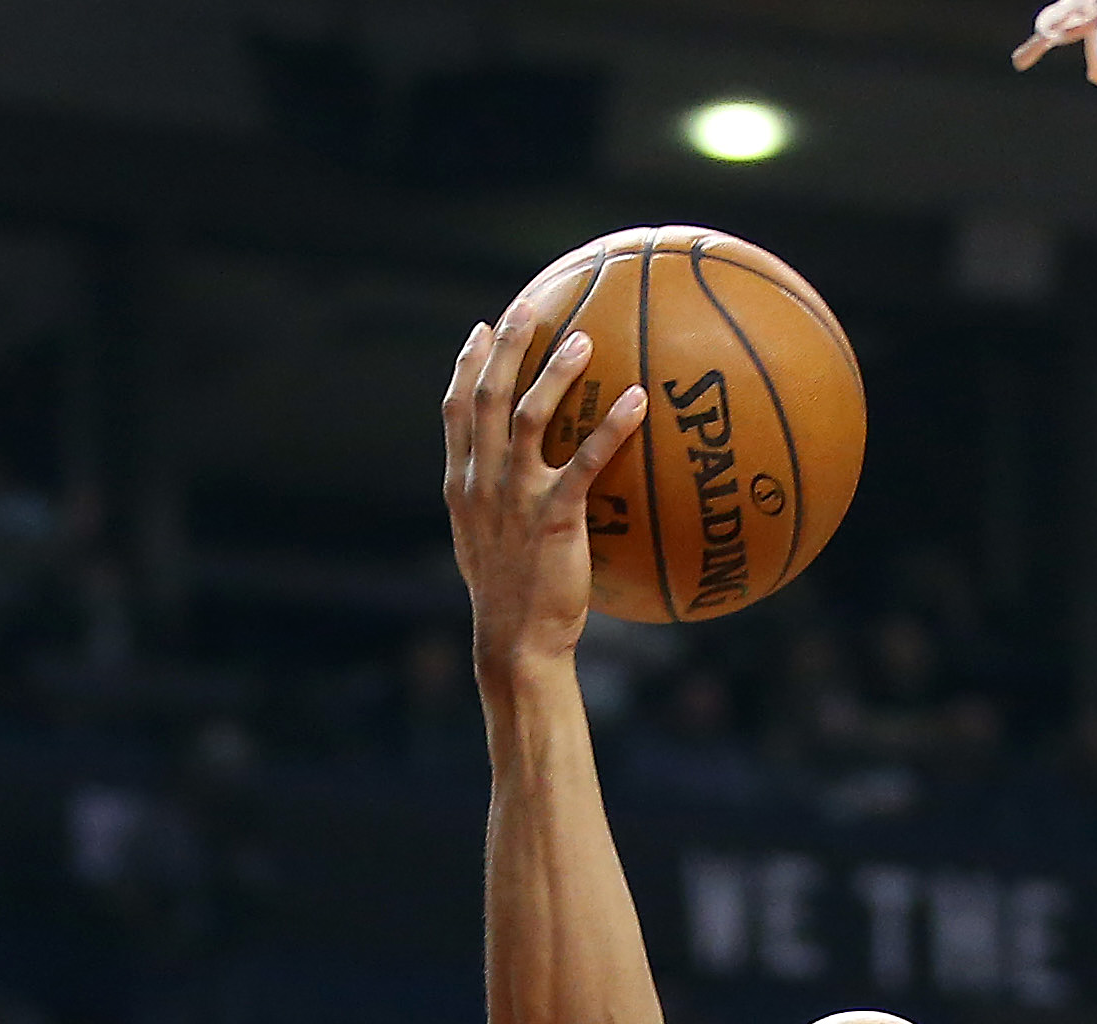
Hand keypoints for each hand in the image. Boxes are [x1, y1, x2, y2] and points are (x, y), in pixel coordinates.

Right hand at [444, 307, 646, 669]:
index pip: (456, 411)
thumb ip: (499, 509)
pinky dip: (611, 427)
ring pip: (530, 416)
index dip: (468, 365)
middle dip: (505, 346)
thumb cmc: (512, 603)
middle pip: (488, 396)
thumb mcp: (490, 550)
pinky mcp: (554, 517)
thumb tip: (525, 490)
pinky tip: (639, 402)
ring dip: (555, 372)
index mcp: (463, 486)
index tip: (480, 330)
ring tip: (584, 339)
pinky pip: (586, 461)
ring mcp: (515, 497)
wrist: (516, 643)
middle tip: (528, 307)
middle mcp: (482, 482)